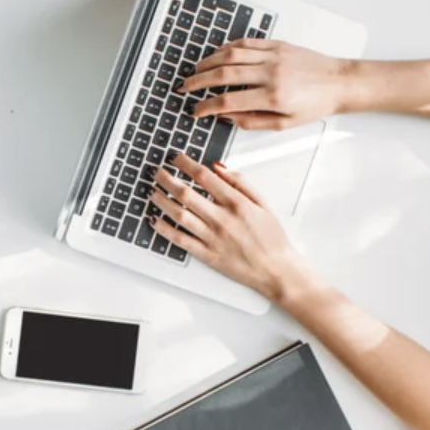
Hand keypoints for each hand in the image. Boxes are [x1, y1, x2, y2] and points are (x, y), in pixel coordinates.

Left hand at [147, 154, 309, 300]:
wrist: (277, 270)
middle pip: (186, 193)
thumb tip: (219, 167)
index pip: (204, 176)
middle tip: (157, 171)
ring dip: (162, 201)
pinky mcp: (207, 255)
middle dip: (167, 179)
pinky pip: (180, 240)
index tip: (176, 158)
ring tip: (152, 191)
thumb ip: (241, 182)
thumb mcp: (263, 203)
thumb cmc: (272, 238)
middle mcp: (222, 219)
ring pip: (179, 214)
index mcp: (236, 203)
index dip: (185, 164)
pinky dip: (164, 229)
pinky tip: (154, 220)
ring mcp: (212, 237)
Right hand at [182, 40, 352, 130]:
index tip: (196, 110)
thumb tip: (226, 116)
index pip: (228, 102)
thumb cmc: (315, 105)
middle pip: (223, 75)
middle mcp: (271, 74)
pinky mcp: (277, 45)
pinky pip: (245, 43)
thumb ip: (251, 121)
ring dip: (208, 62)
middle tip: (184, 87)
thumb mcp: (284, 124)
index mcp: (272, 97)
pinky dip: (226, 48)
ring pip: (230, 55)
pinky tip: (216, 55)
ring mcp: (273, 56)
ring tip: (195, 71)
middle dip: (198, 81)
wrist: (339, 82)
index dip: (206, 107)